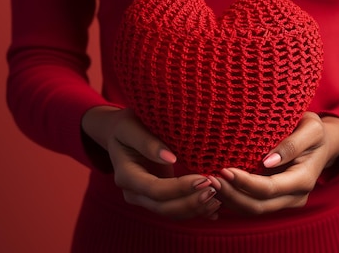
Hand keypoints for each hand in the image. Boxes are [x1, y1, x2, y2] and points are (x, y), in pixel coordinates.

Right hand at [82, 106, 220, 219]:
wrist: (119, 133)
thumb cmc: (126, 126)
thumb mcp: (131, 127)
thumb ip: (147, 142)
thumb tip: (170, 158)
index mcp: (125, 175)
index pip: (154, 189)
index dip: (179, 188)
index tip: (203, 179)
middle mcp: (133, 192)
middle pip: (163, 207)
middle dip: (190, 202)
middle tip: (215, 190)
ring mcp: (144, 198)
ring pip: (171, 212)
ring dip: (195, 209)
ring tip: (219, 199)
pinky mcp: (157, 198)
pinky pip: (176, 210)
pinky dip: (195, 211)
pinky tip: (214, 210)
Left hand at [210, 112, 338, 214]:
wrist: (322, 143)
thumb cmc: (314, 130)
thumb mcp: (311, 127)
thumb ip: (293, 144)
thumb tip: (268, 161)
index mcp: (304, 179)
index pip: (269, 189)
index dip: (245, 183)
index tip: (224, 170)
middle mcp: (295, 196)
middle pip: (257, 206)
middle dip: (231, 195)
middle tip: (209, 179)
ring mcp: (285, 201)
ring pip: (252, 210)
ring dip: (229, 199)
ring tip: (208, 182)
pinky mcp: (274, 199)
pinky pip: (251, 204)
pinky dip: (233, 198)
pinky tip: (218, 185)